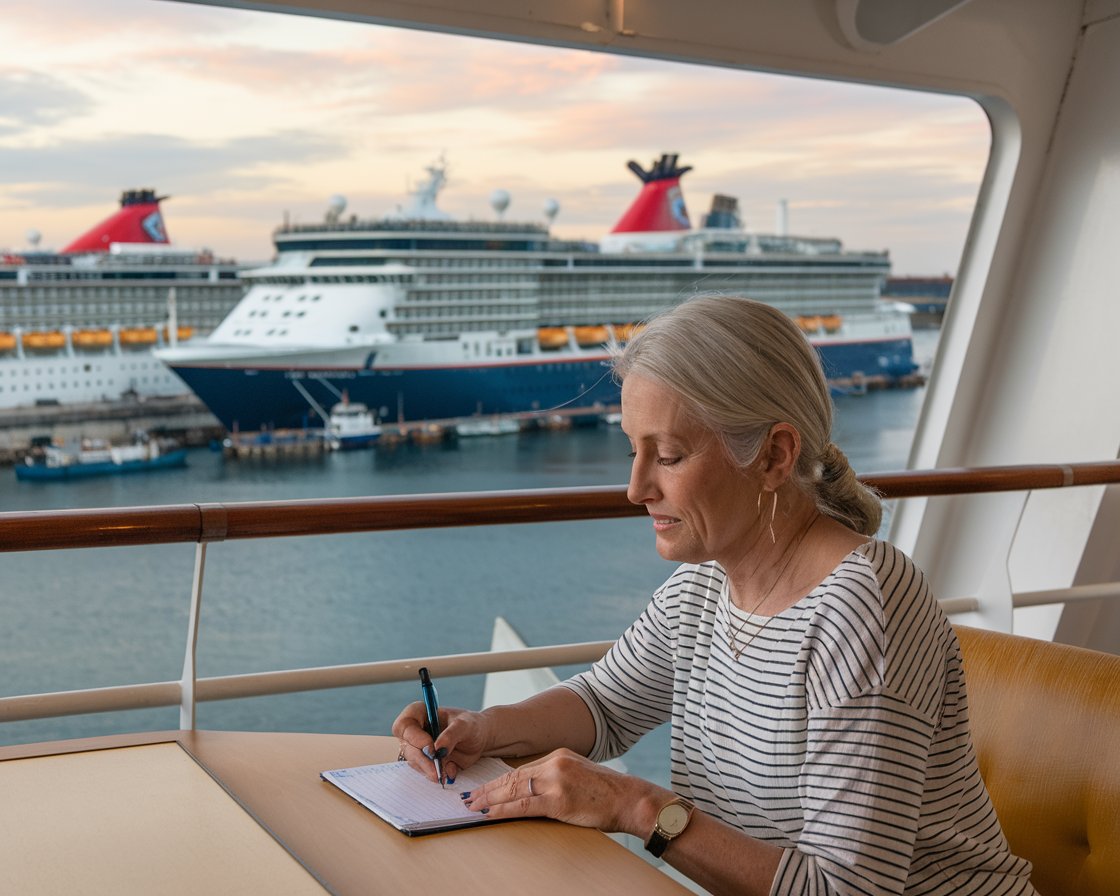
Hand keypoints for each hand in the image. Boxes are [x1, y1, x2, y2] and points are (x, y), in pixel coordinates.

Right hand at [391, 702, 489, 784]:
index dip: (413, 737)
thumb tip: (437, 749)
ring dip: (427, 770)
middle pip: (407, 747)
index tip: (430, 748)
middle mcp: (416, 730)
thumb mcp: (466, 725)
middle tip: (437, 771)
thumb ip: (451, 735)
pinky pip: (423, 771)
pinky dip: (433, 774)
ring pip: (413, 761)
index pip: (404, 725)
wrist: (479, 739)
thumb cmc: (471, 725)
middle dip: (422, 760)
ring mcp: (418, 747)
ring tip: (443, 774)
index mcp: (420, 713)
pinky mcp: (425, 761)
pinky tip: (446, 775)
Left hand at [458, 747, 665, 835]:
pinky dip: (503, 810)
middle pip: (513, 776)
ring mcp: (556, 781)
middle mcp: (554, 763)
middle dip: (489, 788)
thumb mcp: (579, 775)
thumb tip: (531, 790)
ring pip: (513, 790)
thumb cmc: (607, 793)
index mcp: (559, 755)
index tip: (484, 787)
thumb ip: (556, 777)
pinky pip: (523, 806)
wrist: (629, 800)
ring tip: (473, 806)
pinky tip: (490, 814)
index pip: (521, 768)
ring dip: (490, 799)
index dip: (500, 780)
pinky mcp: (558, 800)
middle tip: (470, 796)